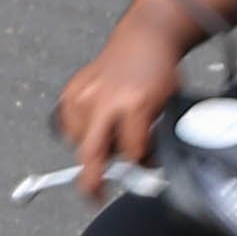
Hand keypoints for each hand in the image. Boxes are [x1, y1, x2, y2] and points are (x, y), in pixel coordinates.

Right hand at [55, 2, 197, 182]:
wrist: (144, 39)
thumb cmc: (159, 73)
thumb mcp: (169, 105)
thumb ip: (155, 136)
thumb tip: (144, 163)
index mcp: (135, 104)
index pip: (132, 152)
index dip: (140, 162)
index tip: (143, 166)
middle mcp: (105, 100)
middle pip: (92, 153)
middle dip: (93, 181)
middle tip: (95, 196)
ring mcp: (84, 95)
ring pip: (79, 142)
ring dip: (92, 147)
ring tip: (109, 137)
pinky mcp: (70, 91)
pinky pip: (67, 125)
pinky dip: (79, 131)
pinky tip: (95, 124)